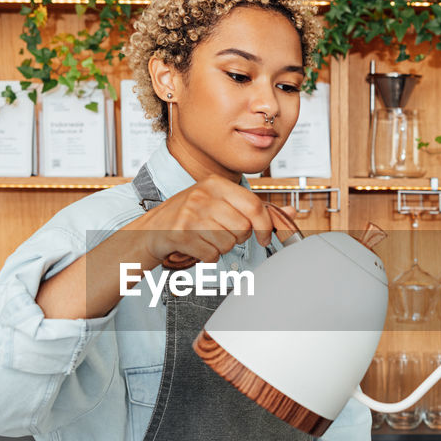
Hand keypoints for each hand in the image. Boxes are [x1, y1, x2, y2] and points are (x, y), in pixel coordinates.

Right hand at [135, 175, 277, 267]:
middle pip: (242, 229)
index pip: (254, 207)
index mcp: (216, 184)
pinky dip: (206, 256)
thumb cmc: (188, 217)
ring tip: (205, 238)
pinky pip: (210, 254)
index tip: (265, 238)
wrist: (150, 230)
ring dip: (220, 248)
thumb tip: (289, 213)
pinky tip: (196, 246)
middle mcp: (203, 195)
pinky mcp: (180, 233)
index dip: (265, 227)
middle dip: (236, 238)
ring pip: (227, 243)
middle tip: (220, 233)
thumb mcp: (220, 203)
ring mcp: (190, 214)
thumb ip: (254, 208)